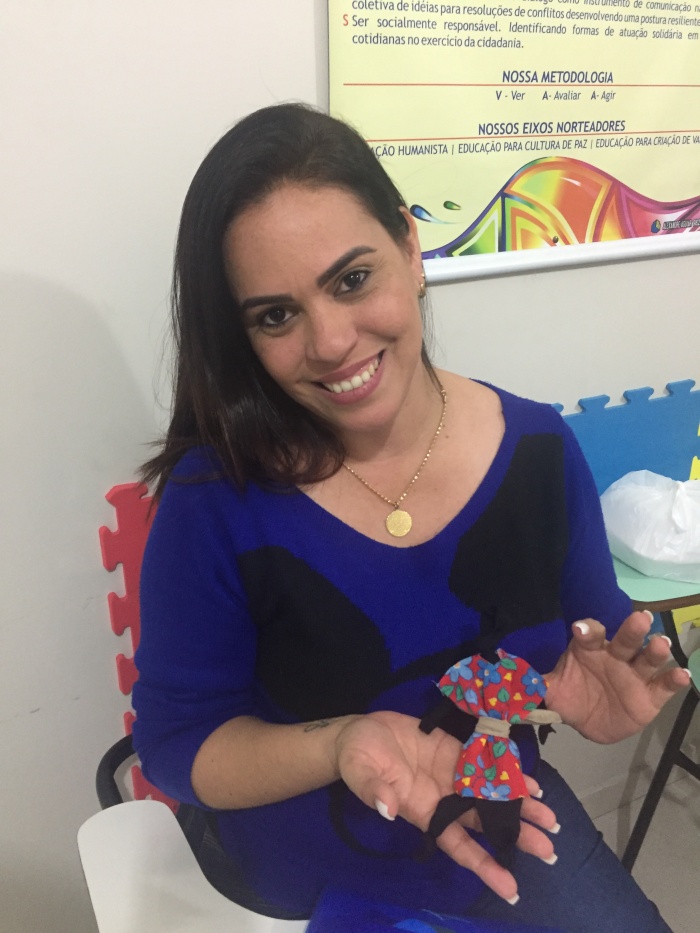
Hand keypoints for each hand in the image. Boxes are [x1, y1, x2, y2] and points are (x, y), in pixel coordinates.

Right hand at [335, 710, 558, 903]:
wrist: (358, 732)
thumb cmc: (357, 760)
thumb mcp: (360, 775)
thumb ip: (374, 791)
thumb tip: (388, 809)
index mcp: (423, 811)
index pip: (459, 846)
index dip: (485, 866)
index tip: (512, 889)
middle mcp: (444, 798)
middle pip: (485, 823)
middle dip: (517, 836)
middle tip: (549, 849)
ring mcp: (452, 774)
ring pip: (492, 794)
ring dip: (521, 806)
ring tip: (550, 817)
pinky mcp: (455, 750)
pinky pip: (487, 764)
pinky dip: (509, 772)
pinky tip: (530, 782)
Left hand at [544, 611, 690, 743]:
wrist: (589, 721)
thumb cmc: (572, 695)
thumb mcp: (552, 690)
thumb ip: (535, 683)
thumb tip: (512, 680)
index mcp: (589, 649)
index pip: (589, 633)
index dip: (587, 629)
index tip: (581, 628)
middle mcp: (615, 656)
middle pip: (625, 640)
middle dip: (631, 629)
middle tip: (640, 618)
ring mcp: (635, 674)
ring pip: (647, 659)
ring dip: (655, 650)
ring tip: (660, 644)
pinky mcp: (651, 696)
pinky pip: (664, 686)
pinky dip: (674, 680)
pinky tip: (682, 674)